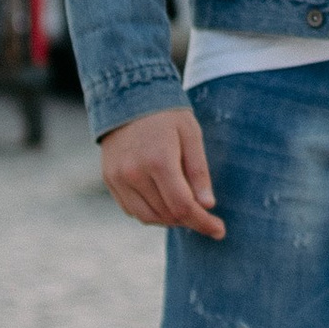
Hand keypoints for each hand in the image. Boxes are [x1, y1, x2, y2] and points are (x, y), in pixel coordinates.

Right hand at [100, 106, 224, 238]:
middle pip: (166, 215)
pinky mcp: (109, 179)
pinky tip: (164, 202)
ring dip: (169, 220)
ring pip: (147, 217)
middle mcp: (134, 173)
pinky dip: (150, 213)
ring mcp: (118, 178)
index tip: (219, 231)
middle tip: (206, 217)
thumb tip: (207, 205)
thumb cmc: (166, 114)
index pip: (183, 206)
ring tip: (185, 210)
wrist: (127, 96)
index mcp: (159, 160)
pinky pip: (131, 209)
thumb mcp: (191, 135)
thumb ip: (199, 172)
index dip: (203, 223)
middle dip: (189, 221)